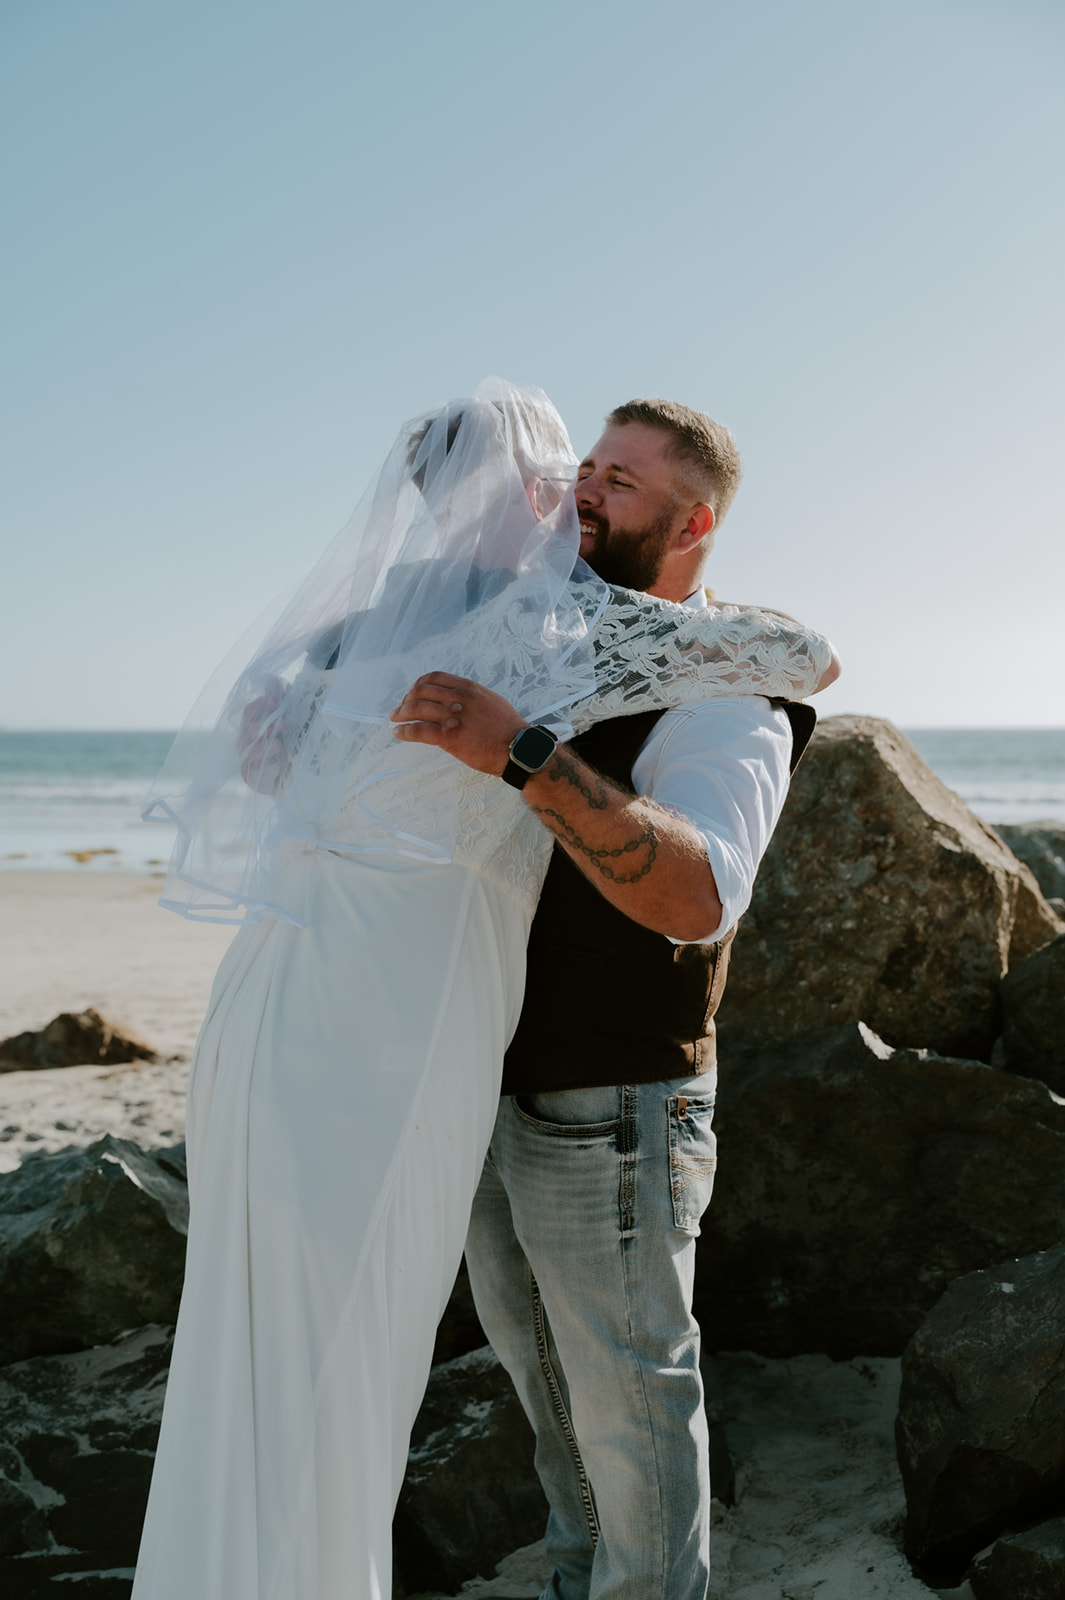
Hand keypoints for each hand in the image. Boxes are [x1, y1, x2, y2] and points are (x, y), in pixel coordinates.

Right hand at [239, 677, 287, 793]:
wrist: (287, 776)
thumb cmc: (283, 744)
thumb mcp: (282, 721)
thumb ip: (278, 702)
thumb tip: (274, 680)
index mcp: (251, 725)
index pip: (250, 712)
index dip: (261, 705)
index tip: (275, 699)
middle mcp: (246, 742)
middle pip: (248, 730)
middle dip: (263, 725)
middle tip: (281, 723)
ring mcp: (248, 761)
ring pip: (251, 752)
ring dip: (264, 747)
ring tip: (278, 744)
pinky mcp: (254, 779)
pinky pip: (257, 774)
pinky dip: (267, 769)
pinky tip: (276, 767)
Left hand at [390, 672, 525, 776]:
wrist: (517, 747)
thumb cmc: (508, 727)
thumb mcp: (491, 701)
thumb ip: (472, 697)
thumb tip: (459, 699)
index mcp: (468, 688)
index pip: (435, 677)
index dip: (419, 684)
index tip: (413, 692)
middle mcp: (457, 697)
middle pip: (421, 691)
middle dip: (407, 698)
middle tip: (401, 707)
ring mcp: (451, 716)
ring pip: (416, 708)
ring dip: (401, 713)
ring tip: (395, 718)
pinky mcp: (447, 736)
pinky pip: (418, 730)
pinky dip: (404, 731)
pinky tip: (398, 733)